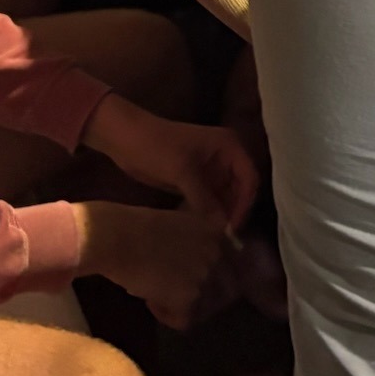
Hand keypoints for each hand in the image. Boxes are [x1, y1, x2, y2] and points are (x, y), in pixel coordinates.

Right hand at [74, 201, 242, 330]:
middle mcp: (218, 254)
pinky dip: (166, 316)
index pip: (235, 267)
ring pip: (206, 308)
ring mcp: (206, 276)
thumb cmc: (135, 227)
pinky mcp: (189, 297)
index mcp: (217, 233)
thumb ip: (198, 242)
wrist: (115, 238)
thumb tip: (203, 269)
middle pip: (225, 292)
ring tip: (158, 296)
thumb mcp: (178, 223)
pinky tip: (150, 303)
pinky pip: (184, 320)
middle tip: (176, 296)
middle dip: (202, 297)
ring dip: (184, 307)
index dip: (216, 280)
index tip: (195, 283)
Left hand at [81, 95, 259, 231]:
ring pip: (224, 197)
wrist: (125, 139)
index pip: (249, 178)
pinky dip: (207, 213)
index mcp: (229, 146)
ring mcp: (210, 169)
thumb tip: (221, 227)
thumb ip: (204, 199)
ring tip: (213, 236)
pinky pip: (209, 200)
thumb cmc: (157, 146)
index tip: (233, 226)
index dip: (244, 203)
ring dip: (220, 215)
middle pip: (240, 189)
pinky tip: (200, 228)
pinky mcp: (196, 180)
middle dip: (233, 211)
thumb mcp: (182, 171)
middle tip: (224, 237)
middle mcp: (225, 157)